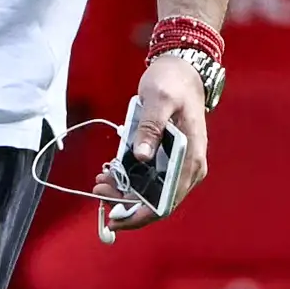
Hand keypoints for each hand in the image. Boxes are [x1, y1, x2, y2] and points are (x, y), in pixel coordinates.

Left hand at [105, 52, 214, 230]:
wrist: (181, 71)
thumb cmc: (172, 83)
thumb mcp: (158, 99)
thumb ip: (150, 127)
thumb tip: (141, 157)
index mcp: (191, 159)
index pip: (168, 201)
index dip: (140, 215)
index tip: (114, 217)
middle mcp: (188, 168)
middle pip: (156, 201)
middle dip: (125, 202)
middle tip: (98, 189)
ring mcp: (178, 164)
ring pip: (150, 191)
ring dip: (123, 191)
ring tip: (100, 180)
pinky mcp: (168, 158)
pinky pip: (148, 177)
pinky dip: (128, 179)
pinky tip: (110, 171)